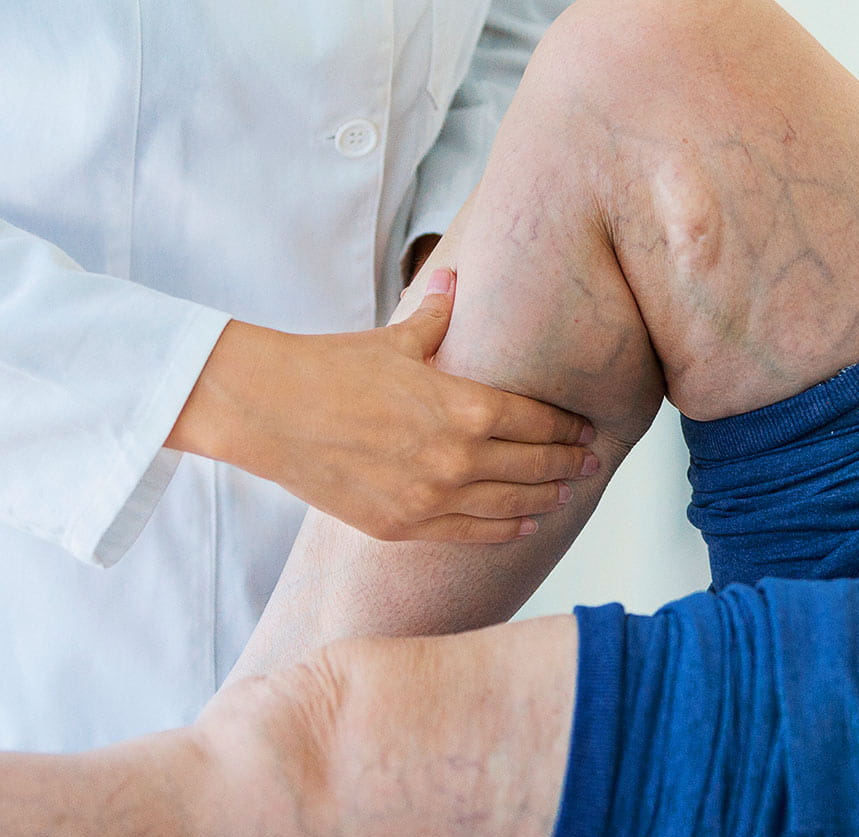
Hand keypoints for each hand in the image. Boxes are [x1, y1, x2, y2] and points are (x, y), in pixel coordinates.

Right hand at [167, 269, 598, 542]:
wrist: (268, 411)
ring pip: (511, 505)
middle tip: (590, 461)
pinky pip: (471, 534)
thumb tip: (455, 280)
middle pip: (534, 465)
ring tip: (567, 492)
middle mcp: (458, 458)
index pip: (538, 421)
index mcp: (464, 406)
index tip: (586, 428)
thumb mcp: (394, 338)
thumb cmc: (329, 367)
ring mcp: (431, 498)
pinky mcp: (402, 526)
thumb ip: (438, 318)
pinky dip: (505, 530)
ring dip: (546, 498)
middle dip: (567, 463)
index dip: (567, 427)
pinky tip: (525, 524)